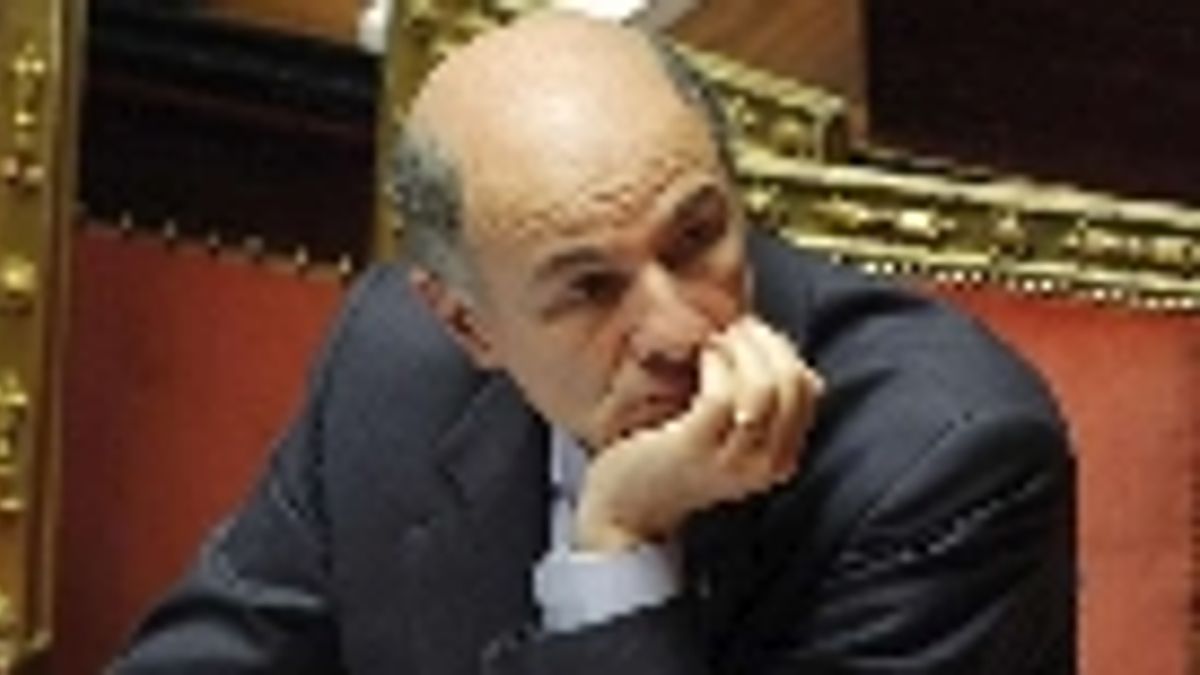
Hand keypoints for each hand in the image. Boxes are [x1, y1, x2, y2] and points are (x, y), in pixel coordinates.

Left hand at [574, 316, 824, 551]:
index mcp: (782, 459)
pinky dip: (715, 363)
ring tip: (714, 340)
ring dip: (740, 349)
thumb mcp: (729, 433)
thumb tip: (786, 356)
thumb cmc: (673, 457)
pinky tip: (700, 356)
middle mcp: (767, 465)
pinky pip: (723, 394)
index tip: (754, 331)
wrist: (627, 506)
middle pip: (792, 384)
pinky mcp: (695, 448)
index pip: (809, 388)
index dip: (784, 348)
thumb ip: (758, 402)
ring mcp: (733, 460)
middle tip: (733, 328)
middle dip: (765, 342)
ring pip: (764, 387)